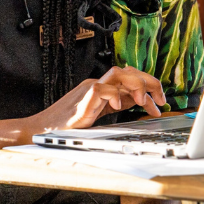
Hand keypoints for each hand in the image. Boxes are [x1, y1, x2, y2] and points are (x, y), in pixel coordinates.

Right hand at [29, 66, 166, 133]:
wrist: (42, 132)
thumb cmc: (69, 125)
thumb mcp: (102, 113)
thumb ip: (120, 103)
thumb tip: (142, 101)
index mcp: (104, 87)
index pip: (132, 77)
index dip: (150, 86)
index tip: (161, 102)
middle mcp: (98, 84)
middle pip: (129, 71)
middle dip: (150, 83)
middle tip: (161, 100)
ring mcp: (89, 90)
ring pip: (118, 73)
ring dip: (137, 85)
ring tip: (144, 101)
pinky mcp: (82, 100)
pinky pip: (101, 89)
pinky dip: (114, 95)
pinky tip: (119, 107)